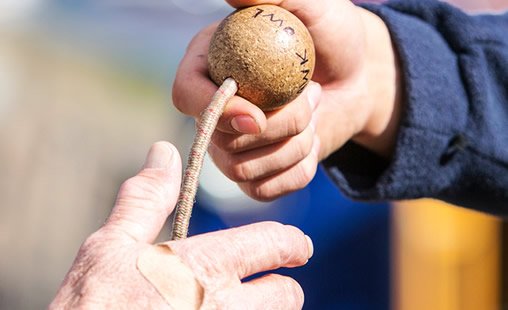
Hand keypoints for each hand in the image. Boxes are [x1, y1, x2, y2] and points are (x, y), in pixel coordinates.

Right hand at [50, 142, 312, 308]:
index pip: (277, 244)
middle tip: (257, 285)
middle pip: (288, 296)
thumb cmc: (90, 306)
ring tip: (226, 306)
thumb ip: (147, 198)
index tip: (297, 246)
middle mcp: (227, 307)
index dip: (292, 243)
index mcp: (207, 265)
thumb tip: (163, 152)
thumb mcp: (111, 246)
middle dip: (278, 288)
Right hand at [172, 0, 401, 200]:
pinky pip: (264, 190)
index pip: (186, 95)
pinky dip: (298, 169)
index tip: (255, 115)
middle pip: (219, 140)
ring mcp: (232, 146)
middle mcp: (215, 110)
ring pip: (242, 170)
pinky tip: (312, 142)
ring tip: (315, 112)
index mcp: (212, 65)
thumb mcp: (313, 7)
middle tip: (313, 94)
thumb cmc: (332, 38)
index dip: (213, 110)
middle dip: (279, 125)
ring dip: (294, 145)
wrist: (359, 79)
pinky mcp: (256, 173)